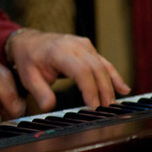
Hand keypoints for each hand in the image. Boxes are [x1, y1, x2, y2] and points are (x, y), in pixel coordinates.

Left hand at [6, 28, 130, 111]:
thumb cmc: (28, 59)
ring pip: (102, 65)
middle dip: (103, 91)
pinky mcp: (88, 47)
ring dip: (110, 85)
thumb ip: (39, 92)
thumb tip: (48, 107)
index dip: (90, 90)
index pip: (81, 71)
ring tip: (113, 105)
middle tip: (106, 110)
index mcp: (58, 51)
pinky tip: (123, 89)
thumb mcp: (28, 76)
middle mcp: (73, 45)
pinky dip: (113, 75)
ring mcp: (82, 44)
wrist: (27, 41)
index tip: (93, 107)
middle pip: (96, 69)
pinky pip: (103, 62)